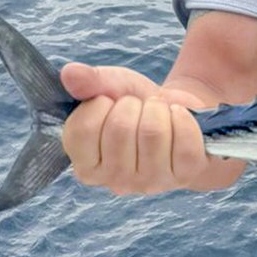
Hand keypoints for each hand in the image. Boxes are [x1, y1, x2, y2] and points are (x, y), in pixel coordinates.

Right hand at [60, 62, 244, 195]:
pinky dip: (182, 116)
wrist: (179, 112)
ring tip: (158, 111)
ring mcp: (152, 182)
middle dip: (131, 104)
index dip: (98, 103)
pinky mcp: (186, 175)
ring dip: (158, 109)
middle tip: (139, 107)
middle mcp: (116, 181)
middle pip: (119, 128)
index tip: (109, 102)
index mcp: (87, 166)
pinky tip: (178, 117)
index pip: (81, 130)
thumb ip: (89, 82)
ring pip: (153, 132)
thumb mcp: (110, 87)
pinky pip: (184, 140)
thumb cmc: (138, 106)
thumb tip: (70, 74)